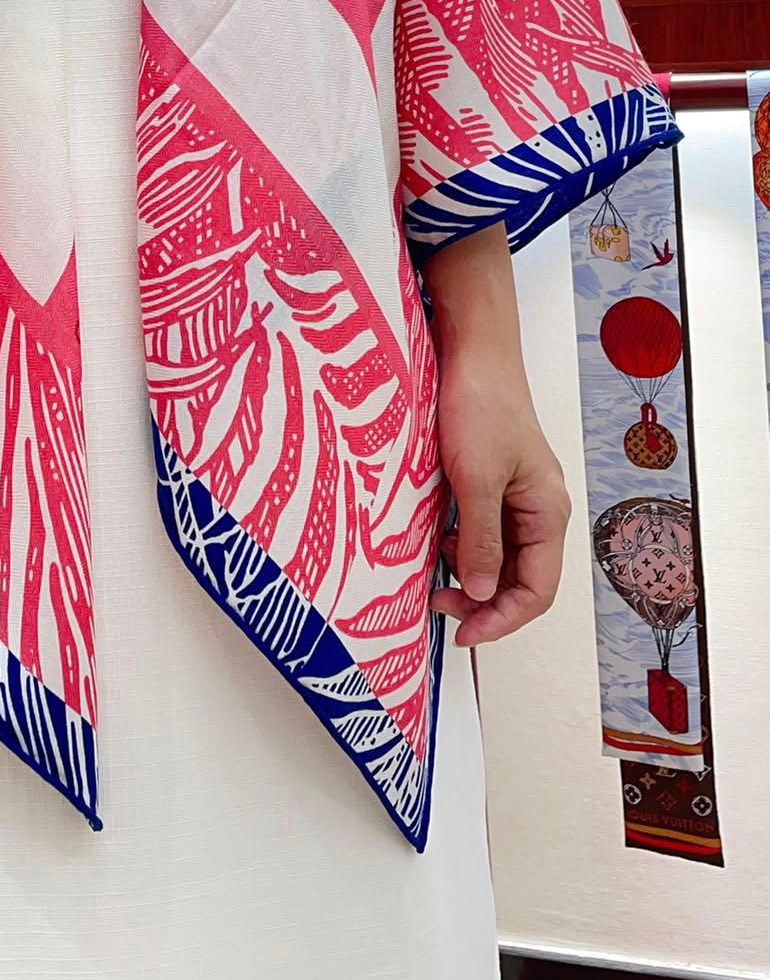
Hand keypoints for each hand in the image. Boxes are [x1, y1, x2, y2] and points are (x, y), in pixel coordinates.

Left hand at [421, 225, 571, 647]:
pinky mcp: (491, 476)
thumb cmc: (480, 404)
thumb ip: (480, 541)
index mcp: (547, 511)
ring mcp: (515, 491)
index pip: (538, 589)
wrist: (470, 346)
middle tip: (439, 607)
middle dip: (484, 601)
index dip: (503, 619)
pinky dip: (459, 544)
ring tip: (433, 579)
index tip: (462, 633)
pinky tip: (432, 541)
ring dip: (470, 574)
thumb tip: (482, 595)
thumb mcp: (477, 479)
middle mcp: (538, 507)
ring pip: (498, 554)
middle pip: (520, 577)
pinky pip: (481, 527)